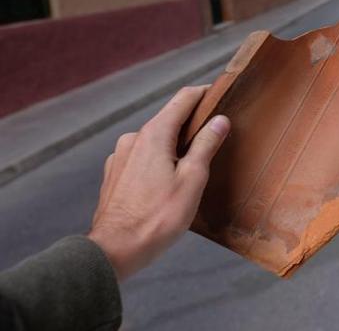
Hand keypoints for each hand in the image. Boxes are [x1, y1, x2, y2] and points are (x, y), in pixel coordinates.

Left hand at [88, 86, 229, 280]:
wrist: (116, 250)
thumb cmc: (158, 218)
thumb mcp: (193, 179)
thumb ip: (206, 145)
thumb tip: (219, 121)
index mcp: (154, 135)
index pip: (182, 99)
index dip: (204, 94)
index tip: (220, 93)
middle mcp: (133, 140)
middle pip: (168, 120)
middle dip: (191, 124)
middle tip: (215, 134)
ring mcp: (120, 157)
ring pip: (154, 141)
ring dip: (174, 145)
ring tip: (193, 165)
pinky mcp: (115, 175)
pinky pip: (142, 158)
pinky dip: (159, 161)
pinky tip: (168, 181)